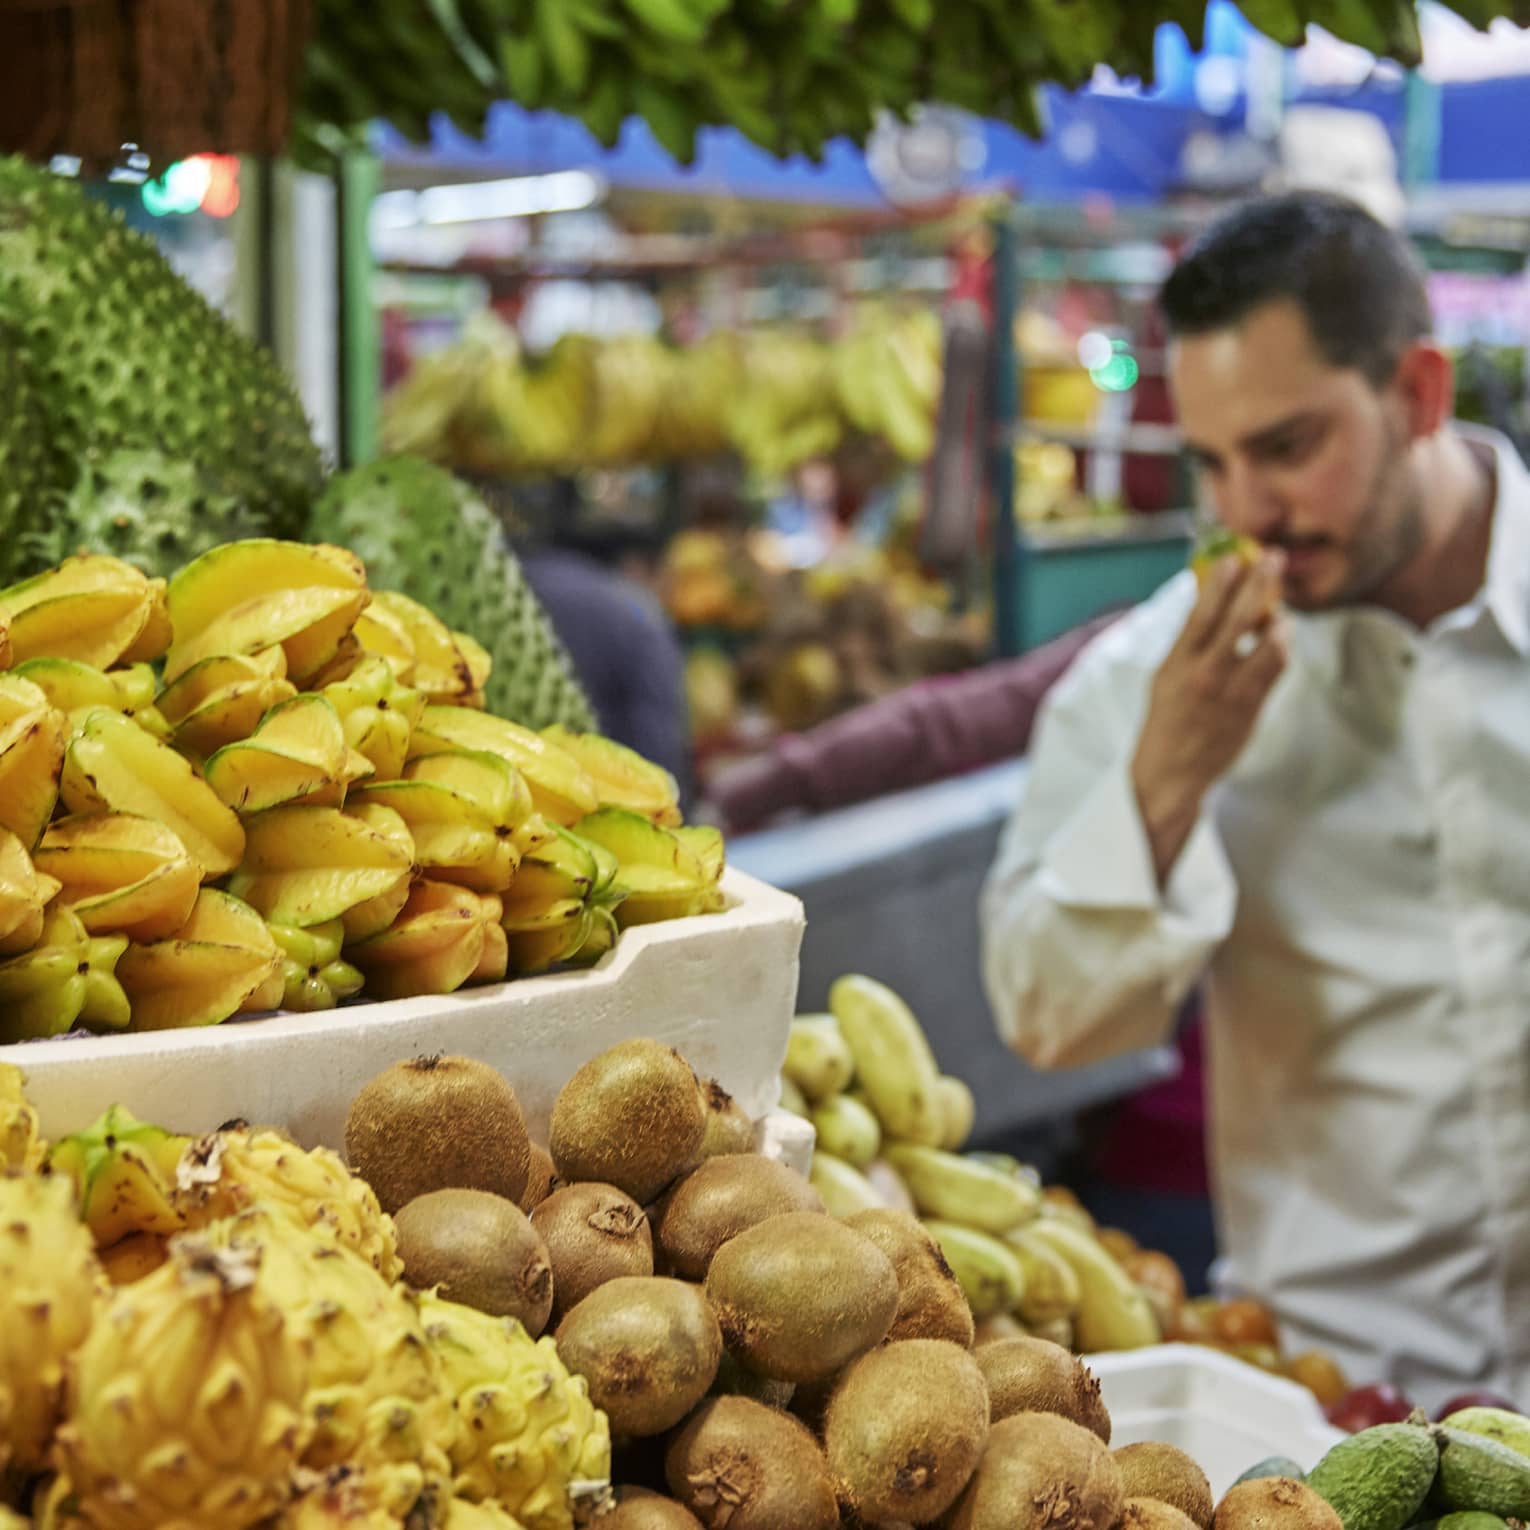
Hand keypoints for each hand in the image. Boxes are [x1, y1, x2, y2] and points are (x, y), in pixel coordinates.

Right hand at [1132, 552, 1287, 882]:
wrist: (1170, 772)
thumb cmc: (1167, 718)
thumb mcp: (1165, 676)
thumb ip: (1188, 642)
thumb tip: (1208, 598)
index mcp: (1176, 664)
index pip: (1199, 614)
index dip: (1217, 583)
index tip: (1232, 558)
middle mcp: (1203, 675)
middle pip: (1237, 620)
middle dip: (1258, 585)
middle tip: (1273, 558)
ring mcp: (1230, 693)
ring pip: (1269, 645)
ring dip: (1279, 621)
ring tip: (1279, 612)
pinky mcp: (1251, 709)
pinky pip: (1276, 669)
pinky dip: (1281, 648)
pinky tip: (1280, 638)